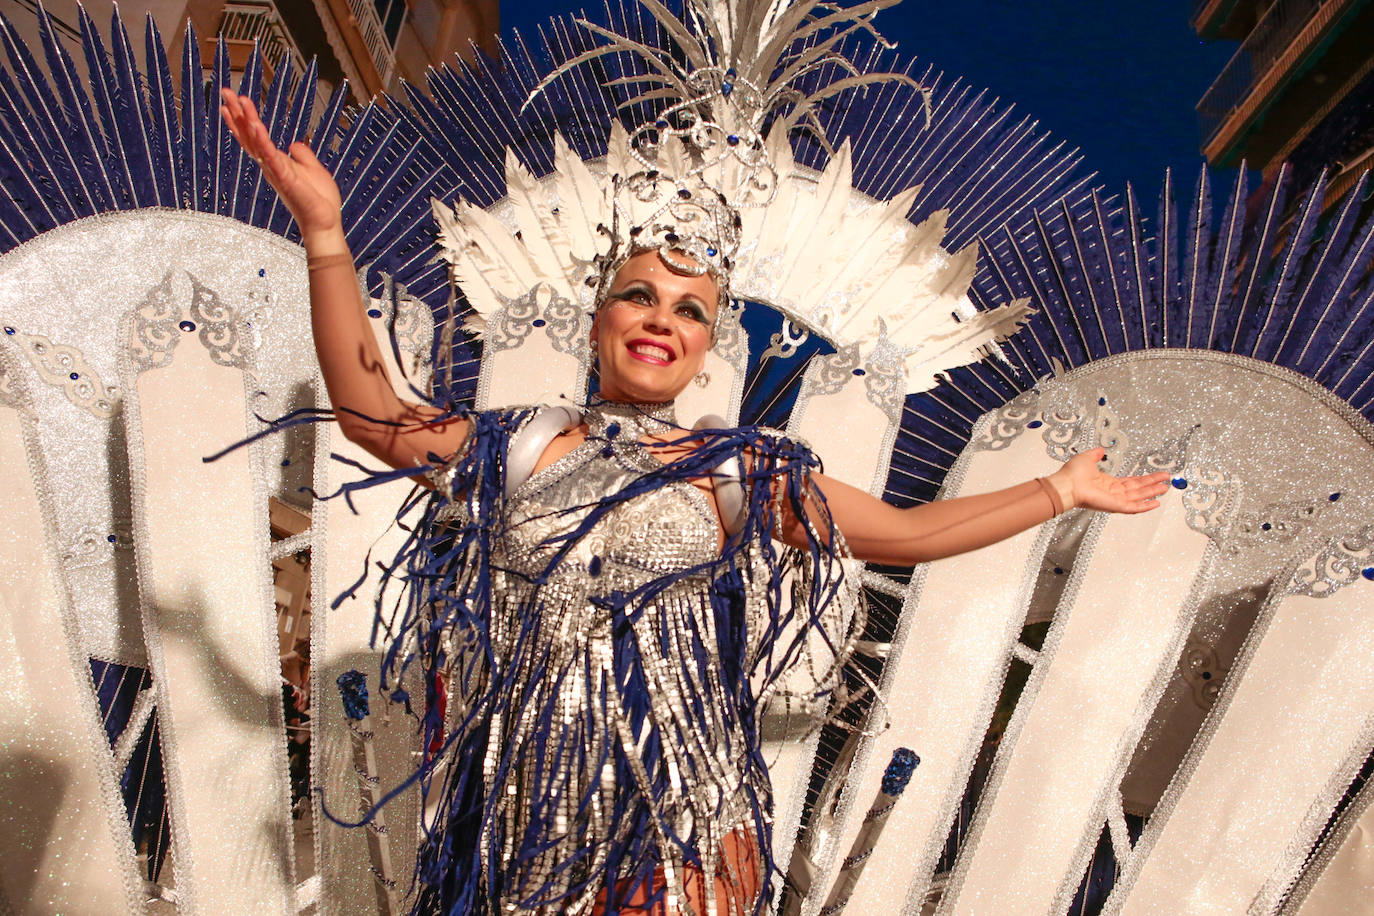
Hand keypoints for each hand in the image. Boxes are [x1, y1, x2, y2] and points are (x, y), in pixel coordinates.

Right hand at [219, 89, 343, 246]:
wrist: (324, 222)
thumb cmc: (318, 200)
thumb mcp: (312, 169)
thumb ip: (302, 155)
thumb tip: (294, 144)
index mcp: (276, 163)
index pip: (254, 138)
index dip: (242, 121)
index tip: (232, 103)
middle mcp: (271, 166)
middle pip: (249, 136)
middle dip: (237, 114)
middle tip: (225, 92)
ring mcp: (276, 171)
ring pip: (256, 142)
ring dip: (246, 121)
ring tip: (238, 101)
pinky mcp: (284, 177)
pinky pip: (270, 156)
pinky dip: (263, 141)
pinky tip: (256, 125)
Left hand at [1049, 448, 1171, 514]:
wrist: (1066, 484)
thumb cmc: (1073, 473)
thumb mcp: (1088, 458)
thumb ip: (1096, 454)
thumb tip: (1101, 450)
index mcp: (1108, 483)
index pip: (1130, 482)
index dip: (1144, 478)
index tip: (1156, 475)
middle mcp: (1113, 492)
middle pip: (1138, 488)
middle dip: (1153, 484)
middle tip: (1167, 480)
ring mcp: (1115, 500)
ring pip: (1139, 496)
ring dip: (1153, 492)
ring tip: (1166, 488)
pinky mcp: (1115, 505)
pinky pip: (1133, 507)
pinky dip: (1145, 506)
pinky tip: (1156, 503)